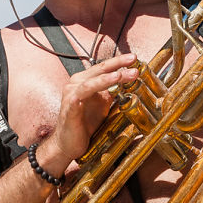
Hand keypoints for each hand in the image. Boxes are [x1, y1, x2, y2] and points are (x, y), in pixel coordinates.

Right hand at [43, 53, 138, 169]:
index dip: (119, 62)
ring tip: (122, 74)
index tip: (134, 58)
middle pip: (100, 68)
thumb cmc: (84, 124)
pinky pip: (84, 91)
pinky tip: (108, 84)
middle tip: (133, 59)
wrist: (67, 144)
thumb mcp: (102, 104)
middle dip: (118, 63)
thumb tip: (129, 82)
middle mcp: (77, 83)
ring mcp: (72, 92)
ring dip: (109, 75)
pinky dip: (97, 85)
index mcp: (85, 81)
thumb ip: (111, 92)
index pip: (104, 67)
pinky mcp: (71, 104)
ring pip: (93, 79)